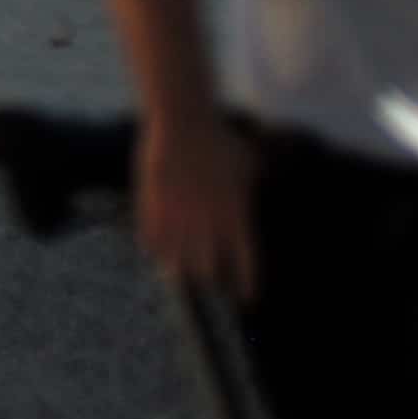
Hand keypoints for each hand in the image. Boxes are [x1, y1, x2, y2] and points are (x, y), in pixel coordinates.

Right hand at [134, 108, 258, 298]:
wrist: (183, 119)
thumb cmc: (220, 138)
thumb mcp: (249, 163)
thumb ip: (255, 181)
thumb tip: (266, 177)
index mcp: (234, 216)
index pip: (244, 263)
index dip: (246, 285)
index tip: (246, 299)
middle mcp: (206, 223)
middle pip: (207, 271)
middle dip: (210, 279)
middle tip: (210, 281)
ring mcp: (177, 216)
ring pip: (176, 261)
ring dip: (180, 269)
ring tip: (180, 275)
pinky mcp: (152, 205)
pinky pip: (151, 239)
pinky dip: (154, 248)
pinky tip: (155, 251)